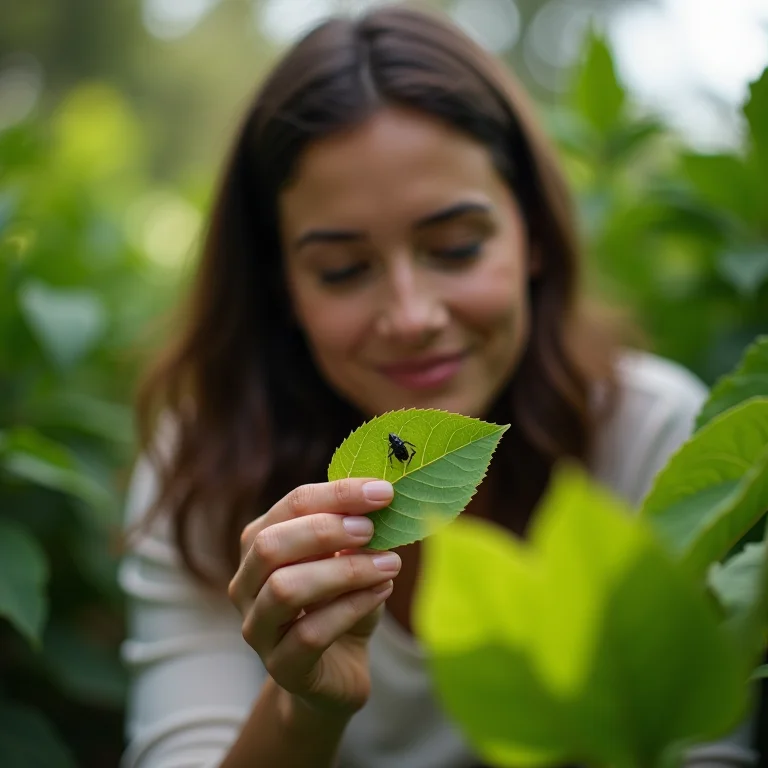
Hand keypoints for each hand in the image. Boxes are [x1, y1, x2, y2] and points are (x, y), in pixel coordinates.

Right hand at [227, 478, 400, 717]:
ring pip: (285, 589)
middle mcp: (246, 582)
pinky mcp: (280, 667)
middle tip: (371, 530)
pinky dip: (352, 607)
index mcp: (260, 542)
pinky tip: (382, 592)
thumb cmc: (342, 601)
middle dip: (326, 531)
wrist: (339, 667)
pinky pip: (310, 633)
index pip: (291, 505)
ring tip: (388, 564)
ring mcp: (257, 628)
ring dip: (343, 571)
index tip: (382, 492)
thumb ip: (356, 530)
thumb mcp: (348, 558)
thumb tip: (381, 497)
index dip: (337, 494)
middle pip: (270, 544)